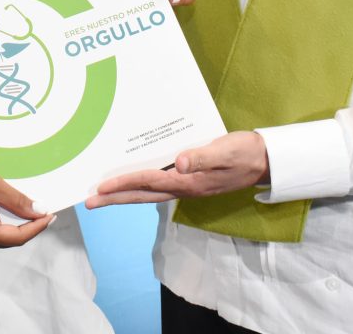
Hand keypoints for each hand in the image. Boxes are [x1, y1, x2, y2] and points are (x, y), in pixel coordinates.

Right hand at [0, 150, 53, 248]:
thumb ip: (17, 200)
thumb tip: (39, 211)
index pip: (17, 237)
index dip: (37, 227)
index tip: (53, 215)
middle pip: (10, 238)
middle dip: (29, 225)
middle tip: (47, 210)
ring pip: (2, 233)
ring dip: (18, 221)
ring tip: (34, 206)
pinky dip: (6, 218)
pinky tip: (15, 205)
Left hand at [84, 132, 268, 208]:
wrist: (263, 161)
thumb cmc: (244, 152)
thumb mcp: (225, 151)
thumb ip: (202, 156)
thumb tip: (179, 162)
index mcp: (189, 182)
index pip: (149, 182)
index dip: (124, 184)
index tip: (100, 188)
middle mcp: (184, 188)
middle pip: (142, 195)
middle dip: (115, 198)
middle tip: (88, 201)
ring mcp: (187, 186)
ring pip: (148, 193)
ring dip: (124, 194)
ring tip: (102, 195)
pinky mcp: (190, 180)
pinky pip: (159, 186)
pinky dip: (141, 185)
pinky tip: (133, 181)